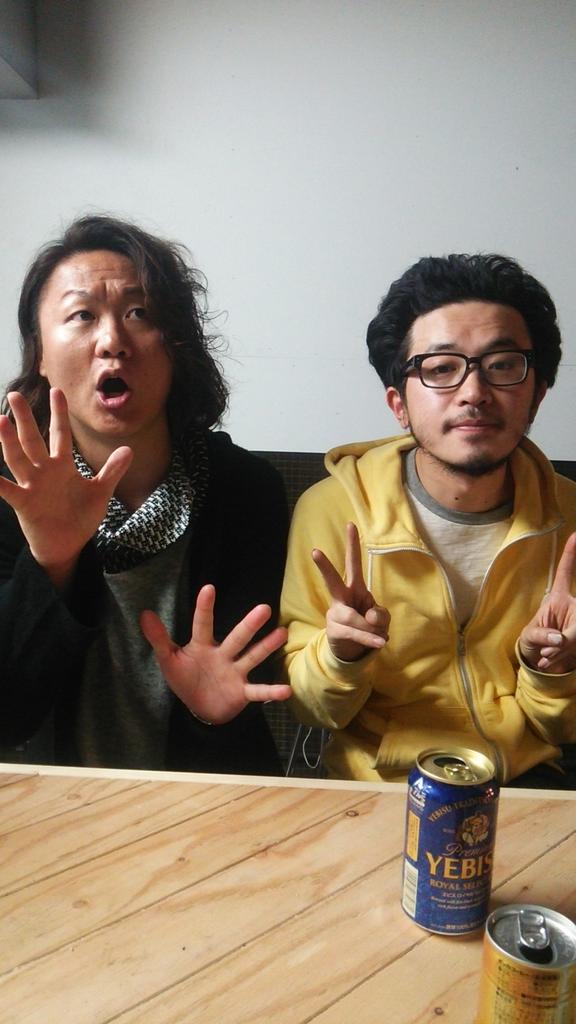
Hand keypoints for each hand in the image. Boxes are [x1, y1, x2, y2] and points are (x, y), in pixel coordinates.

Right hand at [0, 389, 131, 588]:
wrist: (67, 546)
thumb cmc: (80, 518)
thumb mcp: (100, 492)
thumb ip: (112, 471)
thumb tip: (129, 449)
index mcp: (62, 467)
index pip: (60, 434)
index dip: (58, 414)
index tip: (57, 391)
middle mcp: (44, 472)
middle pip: (32, 440)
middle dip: (24, 418)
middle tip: (14, 394)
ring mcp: (32, 486)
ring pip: (17, 459)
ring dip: (8, 441)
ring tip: (0, 420)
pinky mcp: (24, 503)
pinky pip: (6, 490)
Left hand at [140, 584, 290, 723]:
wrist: (200, 709)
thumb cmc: (185, 678)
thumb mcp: (168, 659)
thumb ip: (158, 638)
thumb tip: (143, 613)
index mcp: (203, 646)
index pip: (202, 624)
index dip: (204, 608)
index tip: (208, 588)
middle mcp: (223, 655)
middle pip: (237, 637)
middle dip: (249, 624)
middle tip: (264, 608)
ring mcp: (235, 672)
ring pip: (252, 657)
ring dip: (266, 647)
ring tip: (281, 633)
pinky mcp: (242, 692)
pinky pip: (258, 691)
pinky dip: (272, 691)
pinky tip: (286, 690)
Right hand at [312, 521, 389, 661]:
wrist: (352, 650)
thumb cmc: (368, 626)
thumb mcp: (382, 619)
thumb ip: (380, 614)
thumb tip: (370, 617)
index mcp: (354, 588)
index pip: (353, 564)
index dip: (352, 545)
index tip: (350, 524)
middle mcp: (341, 598)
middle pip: (332, 580)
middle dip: (324, 566)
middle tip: (315, 551)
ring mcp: (335, 614)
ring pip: (353, 618)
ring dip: (372, 629)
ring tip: (382, 636)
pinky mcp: (334, 631)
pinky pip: (355, 633)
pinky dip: (370, 639)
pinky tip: (381, 642)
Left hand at [519, 532, 575, 672]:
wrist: (539, 660)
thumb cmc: (532, 642)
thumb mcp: (529, 638)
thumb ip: (542, 637)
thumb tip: (560, 639)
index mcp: (557, 598)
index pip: (565, 573)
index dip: (570, 554)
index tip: (575, 535)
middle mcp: (574, 606)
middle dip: (567, 639)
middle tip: (549, 649)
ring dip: (562, 650)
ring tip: (547, 654)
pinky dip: (564, 657)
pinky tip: (551, 659)